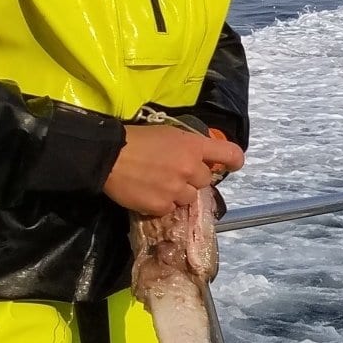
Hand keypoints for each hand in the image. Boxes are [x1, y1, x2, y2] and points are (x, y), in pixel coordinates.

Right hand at [102, 124, 244, 216]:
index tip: (233, 165)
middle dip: (193, 179)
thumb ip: (189, 146)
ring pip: (189, 198)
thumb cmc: (137, 139)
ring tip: (159, 184)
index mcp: (194, 146)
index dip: (234, 161)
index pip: (229, 154)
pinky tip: (148, 193)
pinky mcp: (161, 206)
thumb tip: (200, 158)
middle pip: (205, 180)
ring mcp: (177, 189)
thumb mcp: (170, 134)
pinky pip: (170, 209)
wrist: (109, 156)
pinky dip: (161, 204)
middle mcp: (191, 168)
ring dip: (178, 193)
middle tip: (173, 173)